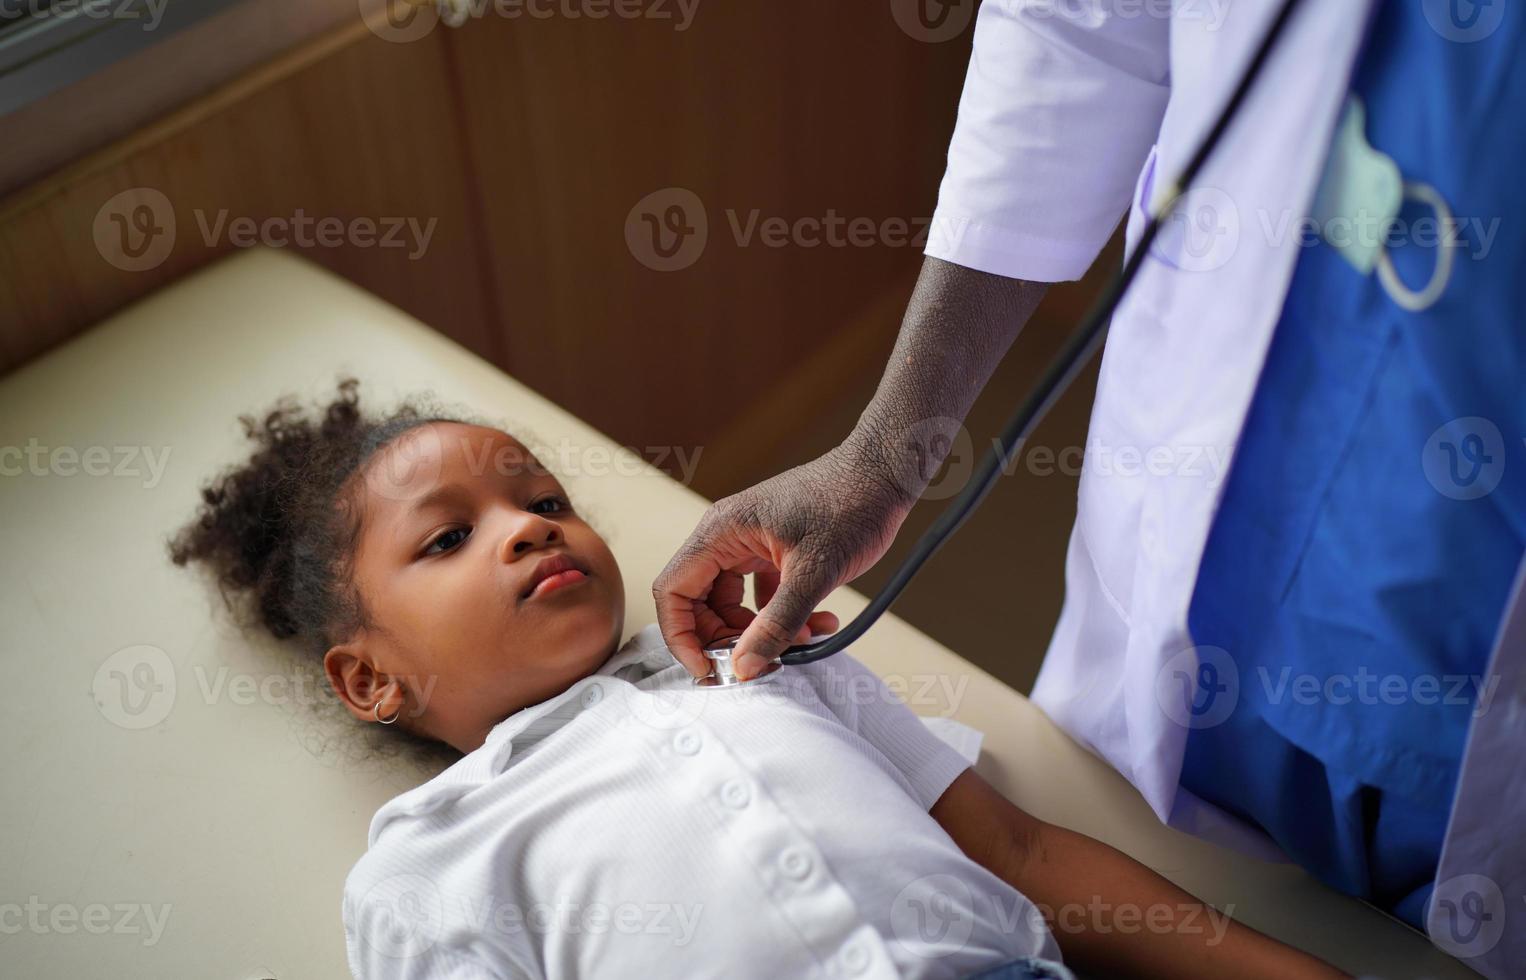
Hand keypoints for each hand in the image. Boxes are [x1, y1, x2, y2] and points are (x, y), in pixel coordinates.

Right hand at [653, 442, 914, 679]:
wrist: (885, 473)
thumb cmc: (849, 504)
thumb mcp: (813, 573)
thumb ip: (777, 624)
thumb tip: (744, 667)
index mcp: (721, 532)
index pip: (674, 591)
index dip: (682, 636)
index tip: (708, 669)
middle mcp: (727, 537)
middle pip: (701, 602)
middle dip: (729, 638)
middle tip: (761, 662)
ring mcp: (750, 543)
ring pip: (735, 603)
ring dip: (764, 631)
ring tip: (806, 639)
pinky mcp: (775, 552)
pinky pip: (764, 596)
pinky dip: (786, 617)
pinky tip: (822, 624)